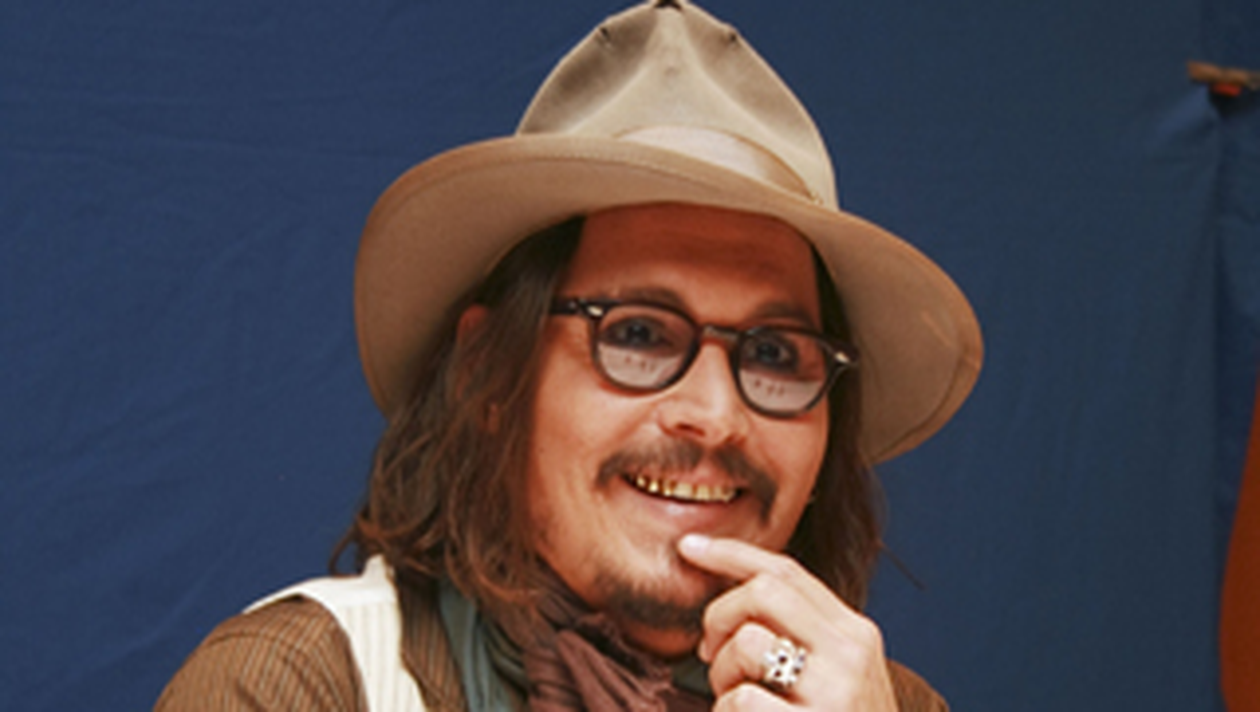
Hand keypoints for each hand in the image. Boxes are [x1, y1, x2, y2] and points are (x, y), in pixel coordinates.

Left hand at [677, 534, 897, 710]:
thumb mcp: (831, 678)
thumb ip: (795, 634)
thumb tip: (727, 589)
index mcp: (856, 635)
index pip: (786, 572)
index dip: (730, 553)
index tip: (687, 547)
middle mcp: (852, 655)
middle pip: (762, 593)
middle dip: (720, 615)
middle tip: (709, 650)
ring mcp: (835, 693)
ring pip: (747, 643)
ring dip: (721, 674)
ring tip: (735, 701)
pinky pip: (738, 700)